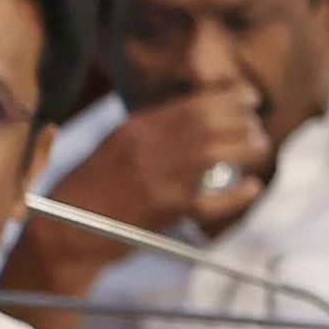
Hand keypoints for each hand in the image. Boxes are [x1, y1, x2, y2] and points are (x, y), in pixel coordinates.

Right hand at [54, 80, 274, 235]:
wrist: (66, 231)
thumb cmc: (97, 188)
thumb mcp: (119, 146)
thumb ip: (156, 130)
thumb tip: (202, 115)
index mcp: (135, 129)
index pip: (191, 104)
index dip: (228, 98)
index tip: (251, 97)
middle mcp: (147, 148)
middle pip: (207, 123)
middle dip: (241, 121)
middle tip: (258, 127)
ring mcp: (157, 178)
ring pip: (215, 152)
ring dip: (246, 148)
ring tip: (261, 148)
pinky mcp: (166, 210)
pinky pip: (213, 200)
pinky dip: (238, 193)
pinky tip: (253, 187)